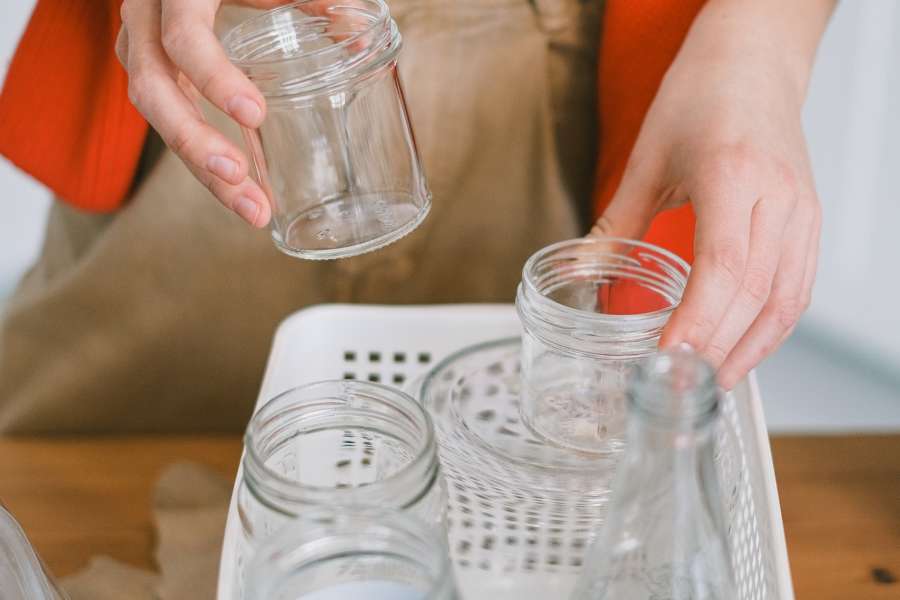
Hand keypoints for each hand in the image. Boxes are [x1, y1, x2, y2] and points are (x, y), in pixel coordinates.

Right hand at [116, 1, 289, 226]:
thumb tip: (361, 38)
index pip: (183, 35)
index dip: (212, 76)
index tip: (254, 116)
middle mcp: (145, 21)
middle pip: (153, 89)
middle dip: (194, 142)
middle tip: (239, 178)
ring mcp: (140, 47)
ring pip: (155, 115)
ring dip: (200, 166)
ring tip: (250, 207)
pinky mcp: (150, 71)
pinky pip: (168, 120)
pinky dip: (201, 158)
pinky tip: (239, 190)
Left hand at [590, 0, 831, 387]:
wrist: (753, 62)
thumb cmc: (702, 97)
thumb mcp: (647, 157)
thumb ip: (618, 222)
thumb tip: (585, 270)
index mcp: (733, 177)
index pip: (725, 267)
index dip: (699, 321)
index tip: (669, 359)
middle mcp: (778, 198)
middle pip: (757, 294)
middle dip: (720, 349)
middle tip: (683, 388)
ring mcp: (802, 211)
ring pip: (786, 300)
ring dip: (751, 349)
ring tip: (710, 382)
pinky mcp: (808, 220)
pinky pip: (797, 287)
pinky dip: (770, 326)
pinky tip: (742, 346)